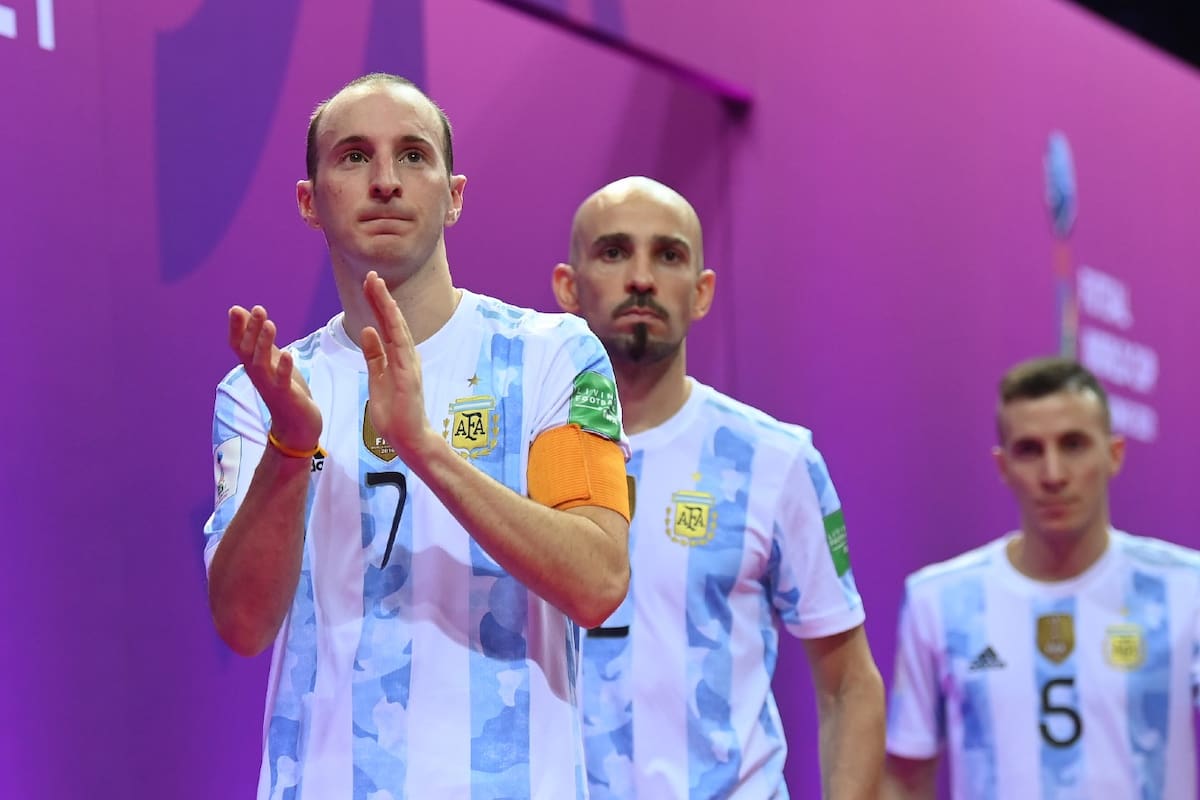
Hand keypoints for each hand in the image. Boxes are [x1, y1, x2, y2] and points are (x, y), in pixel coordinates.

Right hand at [228, 305, 322, 450]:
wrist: (296, 425)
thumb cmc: (284, 389)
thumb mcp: (270, 361)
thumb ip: (260, 340)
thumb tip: (245, 314)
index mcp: (254, 365)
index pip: (239, 345)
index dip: (236, 329)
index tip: (236, 309)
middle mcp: (258, 375)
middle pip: (248, 350)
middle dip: (251, 330)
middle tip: (258, 309)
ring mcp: (270, 385)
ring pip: (262, 363)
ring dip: (265, 344)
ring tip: (271, 324)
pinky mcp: (285, 395)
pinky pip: (281, 381)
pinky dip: (283, 368)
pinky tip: (287, 354)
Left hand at [360, 271, 434, 460]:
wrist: (408, 439)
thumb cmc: (394, 415)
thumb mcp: (377, 379)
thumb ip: (374, 356)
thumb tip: (368, 331)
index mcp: (397, 357)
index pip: (386, 325)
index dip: (378, 304)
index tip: (369, 285)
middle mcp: (406, 356)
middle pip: (393, 321)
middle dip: (381, 297)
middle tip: (371, 275)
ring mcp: (409, 364)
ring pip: (397, 328)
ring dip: (387, 305)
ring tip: (376, 284)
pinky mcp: (408, 375)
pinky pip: (401, 346)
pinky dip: (393, 327)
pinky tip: (385, 312)